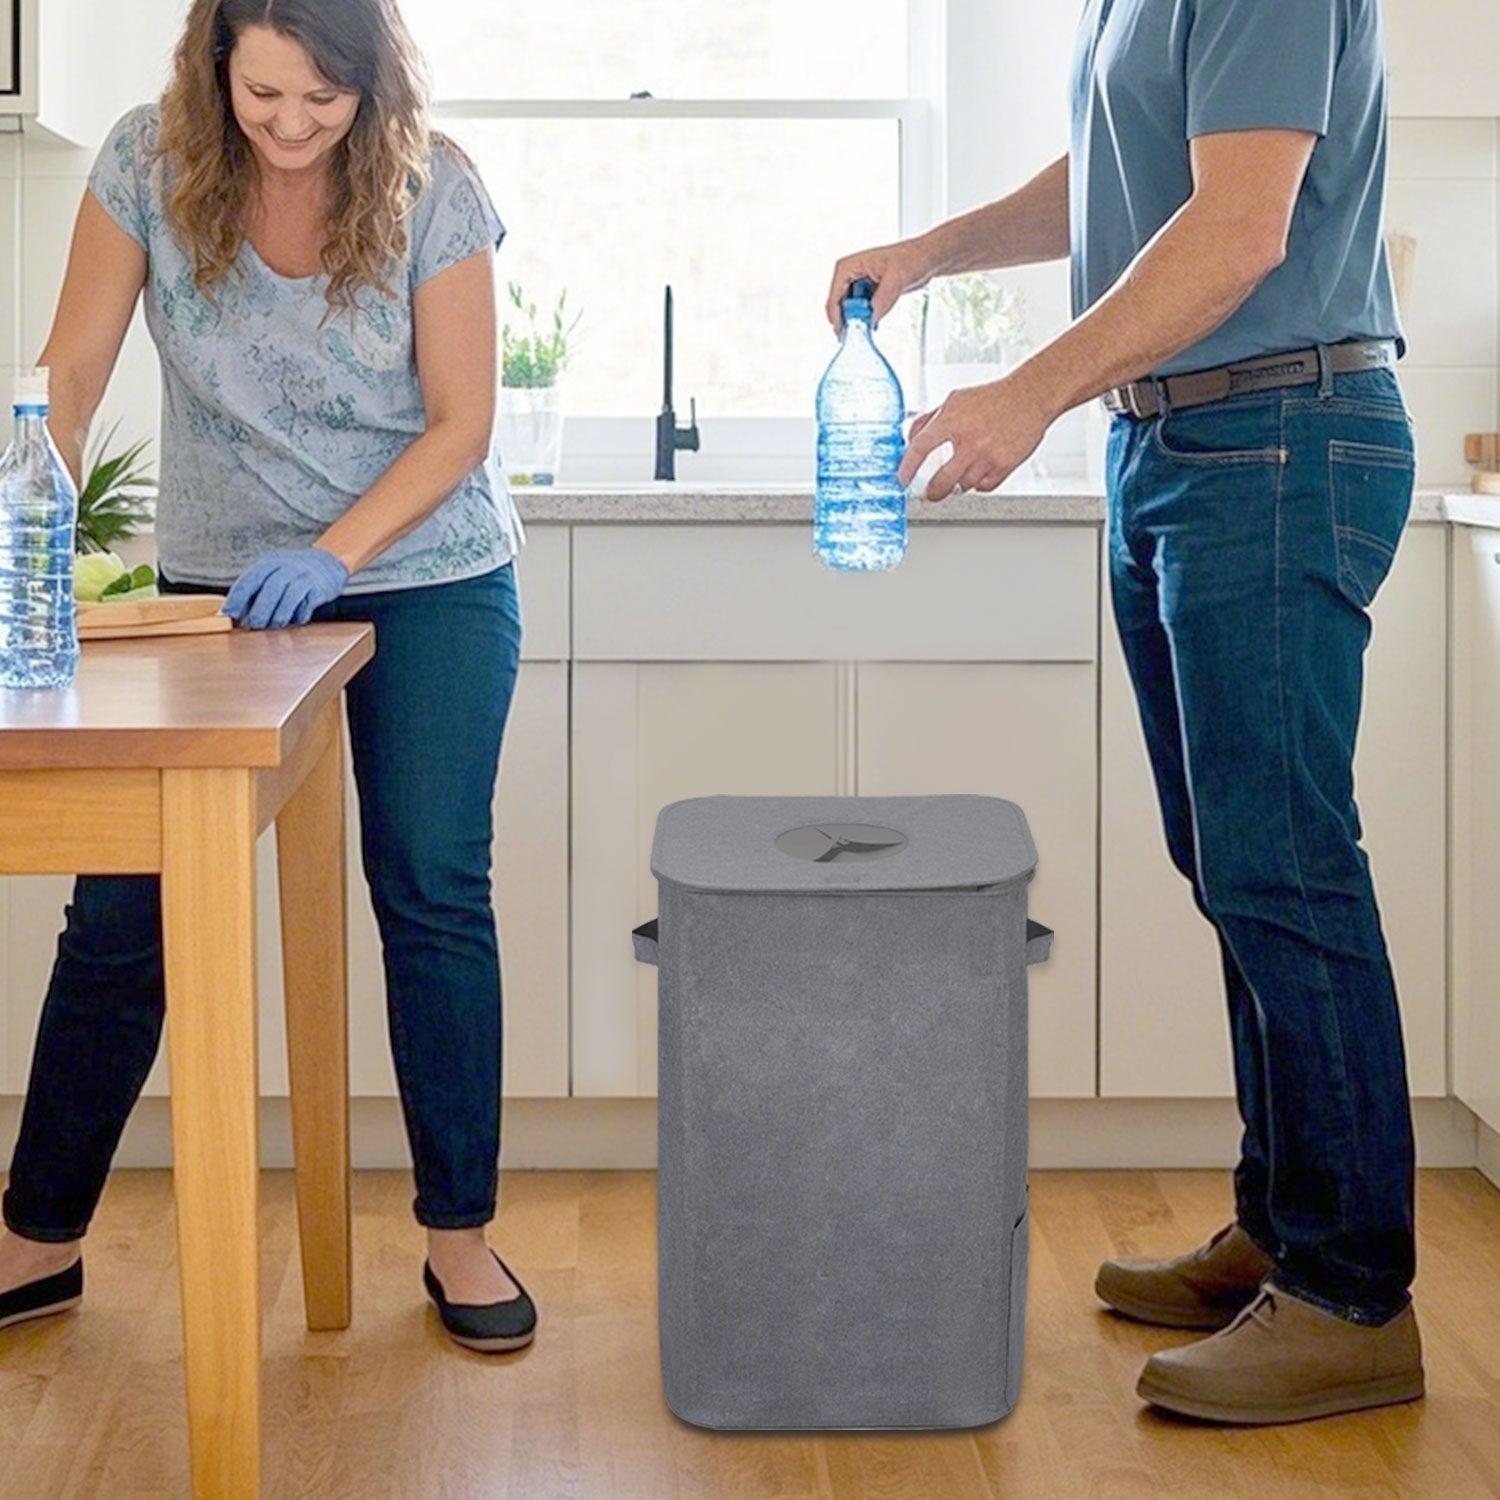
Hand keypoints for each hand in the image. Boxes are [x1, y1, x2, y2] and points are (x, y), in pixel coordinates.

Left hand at [222, 546, 348, 629]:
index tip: (230, 614)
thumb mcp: (274, 573)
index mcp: (270, 562)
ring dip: (279, 615)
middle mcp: (287, 566)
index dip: (238, 597)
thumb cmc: (294, 573)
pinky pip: (307, 604)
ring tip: (274, 626)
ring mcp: (304, 576)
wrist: (329, 563)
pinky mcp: (319, 588)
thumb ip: (257, 591)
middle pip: (271, 588)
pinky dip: (299, 615)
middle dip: (260, 610)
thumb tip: (237, 615)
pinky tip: (295, 620)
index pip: (250, 579)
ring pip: (290, 597)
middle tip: (254, 625)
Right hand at [825, 237, 935, 331]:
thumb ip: (882, 300)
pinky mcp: (867, 291)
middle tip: (855, 336)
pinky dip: (864, 318)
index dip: (837, 317)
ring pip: (848, 309)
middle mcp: (850, 274)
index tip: (846, 333)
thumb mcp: (897, 279)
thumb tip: (870, 318)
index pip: (834, 297)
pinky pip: (859, 309)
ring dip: (855, 321)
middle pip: (838, 305)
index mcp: (849, 265)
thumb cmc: (912, 258)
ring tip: (865, 330)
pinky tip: (872, 324)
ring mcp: (858, 283)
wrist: (927, 258)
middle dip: (846, 321)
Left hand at [897, 374, 1053, 502]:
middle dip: (932, 492)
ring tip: (964, 470)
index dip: (907, 467)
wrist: (1030, 396)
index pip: (920, 448)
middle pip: (941, 481)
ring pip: (964, 486)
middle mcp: (969, 441)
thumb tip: (910, 439)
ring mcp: (988, 455)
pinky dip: (979, 483)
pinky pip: (984, 487)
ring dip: (960, 483)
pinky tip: (981, 470)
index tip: (902, 479)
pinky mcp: (1005, 465)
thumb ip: (929, 419)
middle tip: (930, 493)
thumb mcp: (954, 399)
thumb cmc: (992, 397)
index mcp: (953, 420)